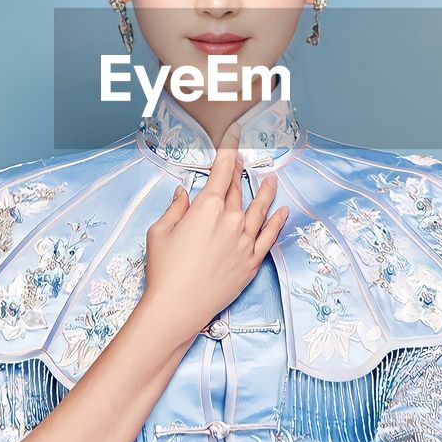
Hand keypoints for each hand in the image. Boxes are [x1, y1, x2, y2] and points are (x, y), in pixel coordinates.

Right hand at [143, 122, 288, 338]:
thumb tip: (183, 194)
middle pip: (237, 189)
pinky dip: (277, 221)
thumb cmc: (163, 269)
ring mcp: (245, 241)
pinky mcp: (252, 261)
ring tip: (271, 179)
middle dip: (238, 172)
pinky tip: (282, 211)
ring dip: (266, 191)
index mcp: (207, 207)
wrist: (177, 307)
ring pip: (260, 208)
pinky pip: (270, 236)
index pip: (222, 170)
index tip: (234, 134)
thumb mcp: (160, 232)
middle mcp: (231, 219)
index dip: (229, 149)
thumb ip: (175, 208)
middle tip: (242, 159)